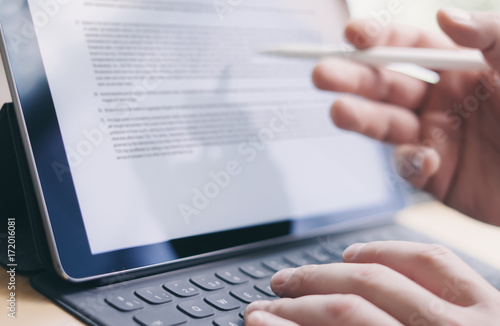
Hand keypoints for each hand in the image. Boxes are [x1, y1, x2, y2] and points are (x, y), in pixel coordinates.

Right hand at [245, 242, 499, 324]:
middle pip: (351, 308)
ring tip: (293, 278)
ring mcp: (475, 321)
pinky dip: (389, 252)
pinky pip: (434, 259)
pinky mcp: (493, 304)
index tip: (255, 321)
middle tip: (264, 303)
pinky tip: (357, 256)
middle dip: (297, 304)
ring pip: (384, 278)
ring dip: (328, 273)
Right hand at [312, 9, 499, 225]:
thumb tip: (445, 16)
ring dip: (360, 117)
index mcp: (459, 69)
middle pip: (384, 84)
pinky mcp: (434, 173)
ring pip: (386, 124)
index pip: (408, 48)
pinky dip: (409, 162)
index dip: (379, 39)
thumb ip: (490, 35)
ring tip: (338, 111)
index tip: (353, 36)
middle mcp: (438, 101)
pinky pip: (409, 166)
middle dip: (351, 78)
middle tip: (322, 74)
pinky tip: (422, 158)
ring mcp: (432, 136)